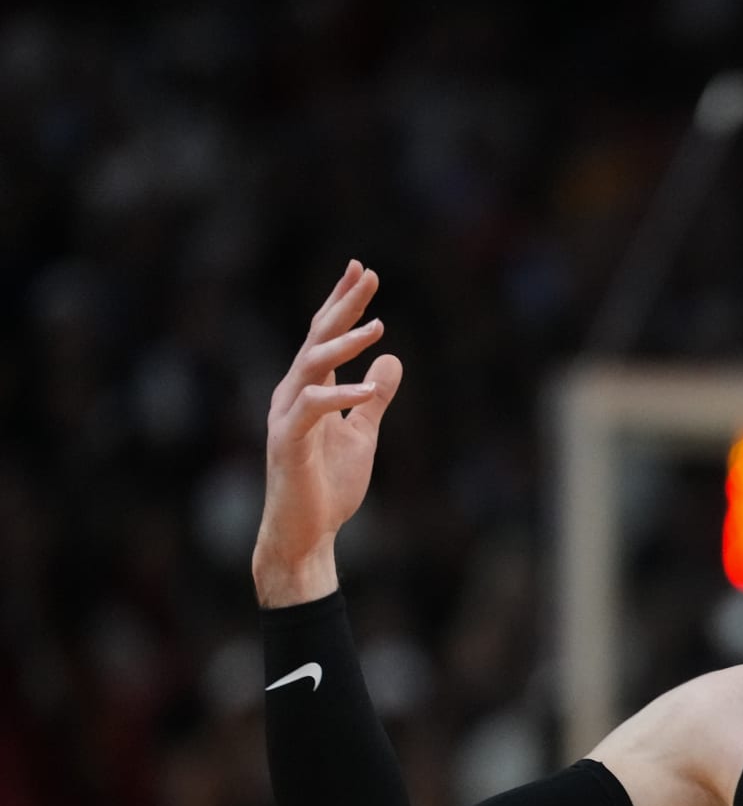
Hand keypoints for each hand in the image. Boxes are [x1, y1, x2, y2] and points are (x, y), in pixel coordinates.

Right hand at [253, 261, 402, 605]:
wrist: (306, 535)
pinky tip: (368, 390)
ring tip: (377, 327)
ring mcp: (287, 417)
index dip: (341, 303)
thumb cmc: (328, 486)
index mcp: (309, 390)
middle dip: (341, 305)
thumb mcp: (362, 434)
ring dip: (342, 345)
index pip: (324, 336)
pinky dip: (340, 397)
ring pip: (311, 367)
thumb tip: (392, 360)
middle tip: (366, 274)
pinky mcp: (287, 443)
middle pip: (316, 339)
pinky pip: (312, 410)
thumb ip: (373, 398)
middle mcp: (292, 395)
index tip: (360, 271)